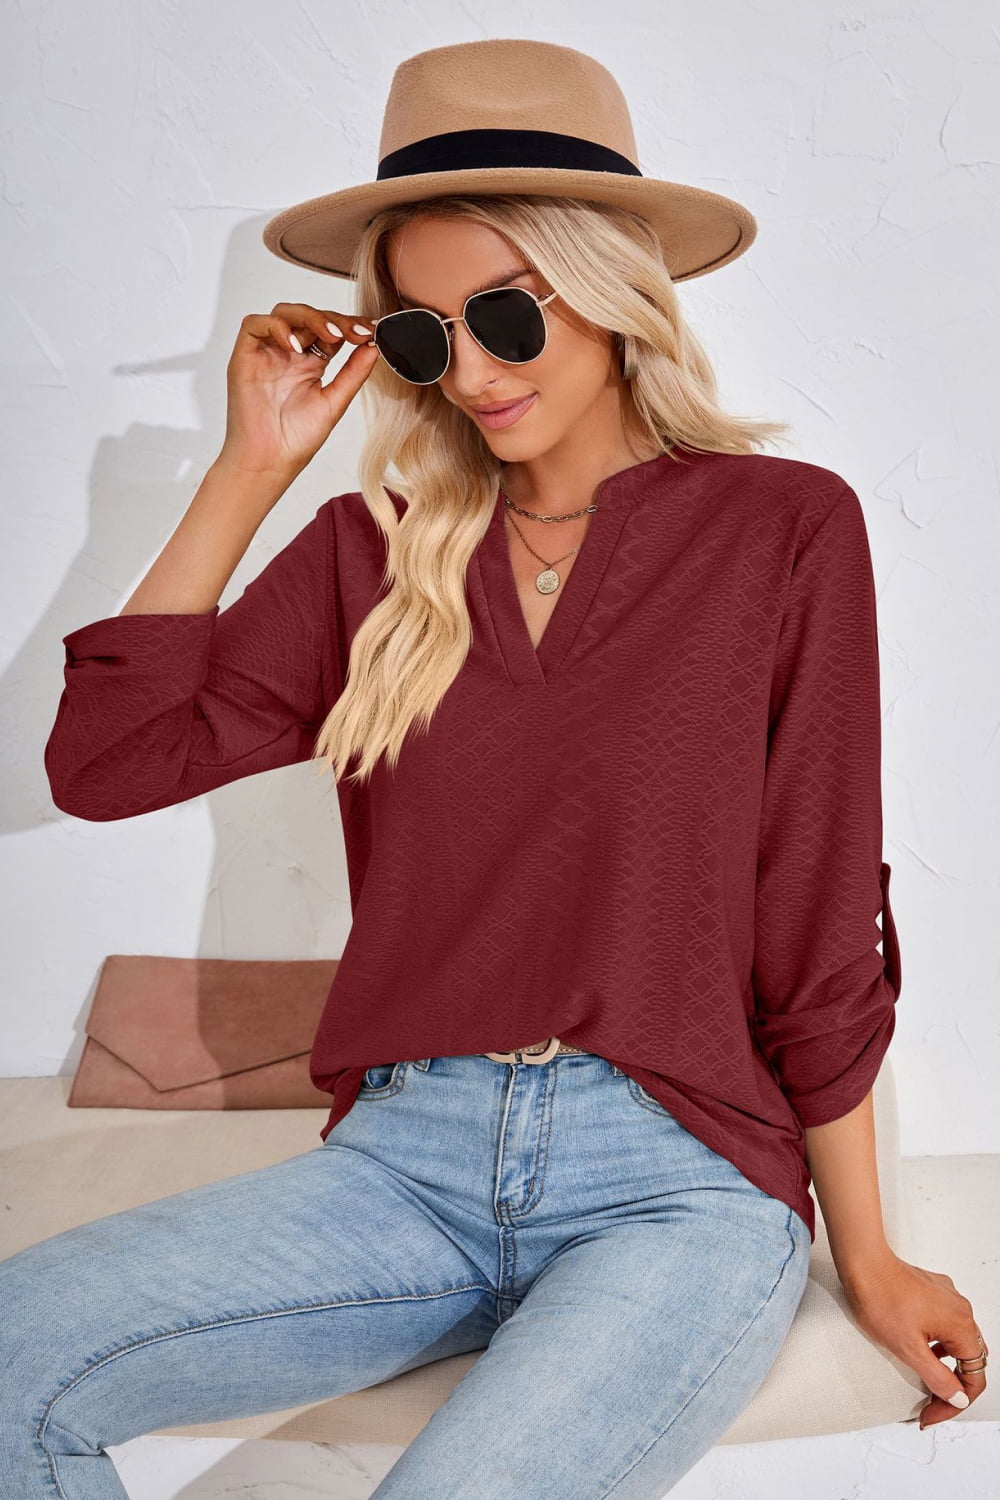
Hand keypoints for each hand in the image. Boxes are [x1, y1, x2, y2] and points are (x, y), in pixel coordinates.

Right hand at [218, 303, 379, 478]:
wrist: (269, 461)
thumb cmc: (296, 440)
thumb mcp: (335, 402)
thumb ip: (354, 372)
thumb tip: (374, 344)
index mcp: (311, 364)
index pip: (330, 331)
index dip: (349, 326)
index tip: (371, 330)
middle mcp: (288, 354)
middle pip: (309, 317)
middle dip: (335, 320)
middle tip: (356, 332)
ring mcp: (267, 353)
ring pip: (284, 313)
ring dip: (310, 318)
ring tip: (331, 336)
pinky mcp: (245, 356)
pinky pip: (255, 324)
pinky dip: (276, 327)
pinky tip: (295, 346)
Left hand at [842, 1252, 987, 1428]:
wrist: (863, 1263)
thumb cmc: (881, 1297)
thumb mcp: (909, 1349)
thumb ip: (937, 1378)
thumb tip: (957, 1397)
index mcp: (961, 1325)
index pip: (974, 1377)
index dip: (955, 1403)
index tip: (933, 1413)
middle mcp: (960, 1309)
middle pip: (968, 1361)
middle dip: (952, 1387)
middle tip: (931, 1405)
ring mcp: (947, 1298)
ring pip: (957, 1343)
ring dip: (945, 1366)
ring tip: (924, 1382)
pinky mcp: (933, 1291)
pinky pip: (944, 1325)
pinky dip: (937, 1345)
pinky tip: (920, 1350)